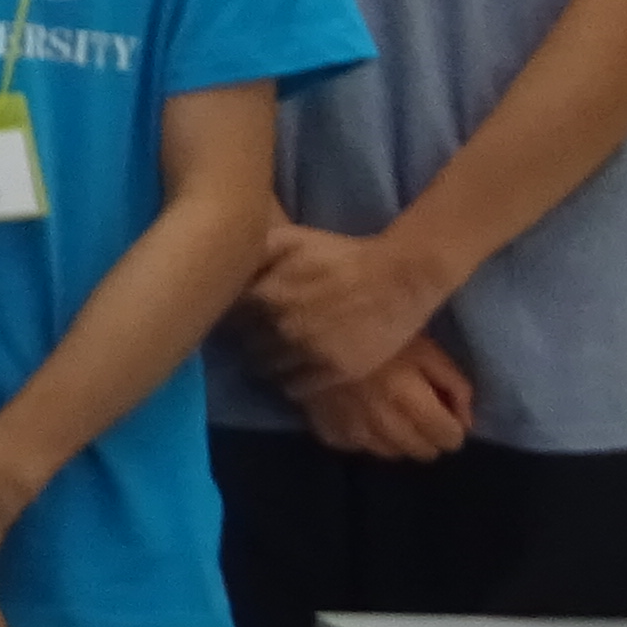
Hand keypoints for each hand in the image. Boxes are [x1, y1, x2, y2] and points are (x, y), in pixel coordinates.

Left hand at [246, 222, 443, 397]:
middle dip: (252, 342)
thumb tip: (226, 268)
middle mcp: (280, 325)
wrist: (400, 277)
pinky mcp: (334, 370)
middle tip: (265, 339)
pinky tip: (300, 370)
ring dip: (271, 364)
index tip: (244, 320)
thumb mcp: (292, 239)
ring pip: (268, 370)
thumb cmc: (343, 255)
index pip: (228, 318)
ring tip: (283, 356)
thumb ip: (253, 253)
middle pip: (246, 346)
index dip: (236, 320)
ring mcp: (307, 350)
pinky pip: (294, 387)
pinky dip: (292, 382)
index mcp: (264, 294)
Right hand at [299, 329, 475, 460]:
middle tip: (417, 409)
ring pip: (392, 454)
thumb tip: (466, 422)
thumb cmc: (378, 331)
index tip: (444, 409)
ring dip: (397, 438)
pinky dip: (364, 437)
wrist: (311, 326)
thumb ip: (456, 386)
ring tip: (389, 412)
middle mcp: (383, 425)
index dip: (453, 425)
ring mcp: (353, 432)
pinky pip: (358, 448)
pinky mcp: (328, 432)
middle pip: (422, 452)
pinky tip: (360, 413)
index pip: (448, 438)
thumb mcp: (428, 349)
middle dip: (428, 435)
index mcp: (411, 400)